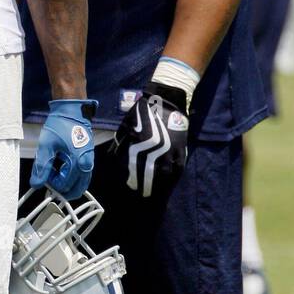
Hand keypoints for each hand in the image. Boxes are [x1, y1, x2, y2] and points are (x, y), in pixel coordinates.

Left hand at [31, 98, 96, 199]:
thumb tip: (36, 184)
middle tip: (48, 178)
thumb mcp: (46, 146)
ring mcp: (90, 162)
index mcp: (79, 163)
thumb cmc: (60, 124)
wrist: (71, 110)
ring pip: (79, 184)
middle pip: (76, 190)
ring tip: (53, 170)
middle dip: (61, 188)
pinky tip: (60, 166)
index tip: (43, 174)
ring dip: (66, 182)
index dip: (51, 183)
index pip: (64, 186)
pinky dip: (71, 176)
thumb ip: (41, 167)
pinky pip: (81, 175)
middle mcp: (88, 165)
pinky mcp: (88, 158)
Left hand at [111, 81, 188, 196]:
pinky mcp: (181, 146)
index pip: (134, 167)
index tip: (131, 187)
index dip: (133, 179)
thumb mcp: (126, 126)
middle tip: (144, 194)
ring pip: (165, 172)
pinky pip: (179, 166)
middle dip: (146, 186)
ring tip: (156, 192)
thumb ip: (119, 144)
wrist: (166, 99)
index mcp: (138, 142)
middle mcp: (154, 147)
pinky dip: (174, 176)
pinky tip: (169, 182)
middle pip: (150, 173)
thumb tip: (113, 159)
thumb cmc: (142, 112)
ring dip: (160, 185)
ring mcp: (169, 148)